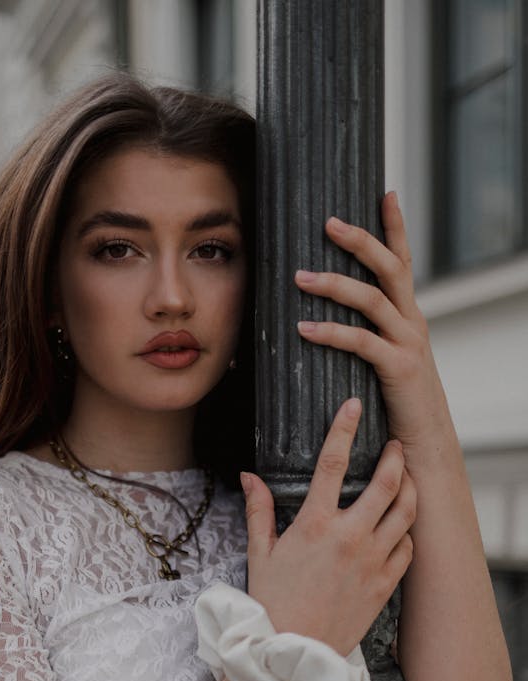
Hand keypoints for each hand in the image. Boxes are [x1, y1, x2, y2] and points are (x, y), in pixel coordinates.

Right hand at [242, 399, 415, 655]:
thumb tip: (248, 476)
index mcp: (313, 524)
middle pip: (387, 482)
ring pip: (407, 512)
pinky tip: (400, 526)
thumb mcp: (259, 553)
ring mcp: (371, 561)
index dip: (344, 427)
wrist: (291, 654)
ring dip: (410, 489)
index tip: (354, 405)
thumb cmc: (270, 604)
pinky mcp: (385, 584)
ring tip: (407, 479)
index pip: (332, 462)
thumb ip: (258, 510)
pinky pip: (408, 547)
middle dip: (396, 456)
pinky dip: (407, 531)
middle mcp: (348, 537)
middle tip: (396, 446)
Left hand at [294, 192, 449, 451]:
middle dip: (361, 241)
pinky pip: (363, 342)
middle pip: (390, 268)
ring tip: (299, 278)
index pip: (403, 261)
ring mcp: (409, 344)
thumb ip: (365, 338)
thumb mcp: (382, 362)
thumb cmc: (394, 404)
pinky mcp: (399, 369)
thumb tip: (323, 321)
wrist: (423, 444)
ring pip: (373, 300)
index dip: (396, 227)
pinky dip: (332, 333)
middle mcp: (413, 322)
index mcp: (408, 316)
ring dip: (335, 285)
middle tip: (328, 222)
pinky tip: (304, 329)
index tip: (385, 192)